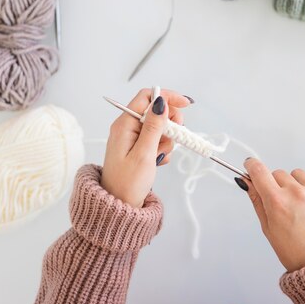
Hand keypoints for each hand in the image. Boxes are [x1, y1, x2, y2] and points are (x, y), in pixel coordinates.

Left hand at [101, 88, 190, 207]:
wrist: (119, 206)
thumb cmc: (127, 184)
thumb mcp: (144, 154)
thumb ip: (154, 126)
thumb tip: (160, 102)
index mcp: (124, 124)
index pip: (147, 97)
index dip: (167, 96)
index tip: (185, 104)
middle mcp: (127, 127)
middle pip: (155, 110)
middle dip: (170, 121)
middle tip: (176, 134)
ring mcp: (132, 138)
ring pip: (159, 126)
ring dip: (167, 138)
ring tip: (161, 155)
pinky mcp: (138, 148)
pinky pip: (157, 139)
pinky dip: (163, 147)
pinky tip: (160, 160)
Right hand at [241, 159, 304, 271]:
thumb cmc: (295, 252)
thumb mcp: (268, 228)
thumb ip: (257, 201)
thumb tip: (247, 182)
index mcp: (277, 202)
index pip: (259, 171)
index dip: (251, 166)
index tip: (250, 165)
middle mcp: (296, 194)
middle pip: (277, 173)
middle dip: (274, 185)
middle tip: (280, 203)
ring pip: (297, 173)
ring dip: (294, 183)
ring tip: (297, 203)